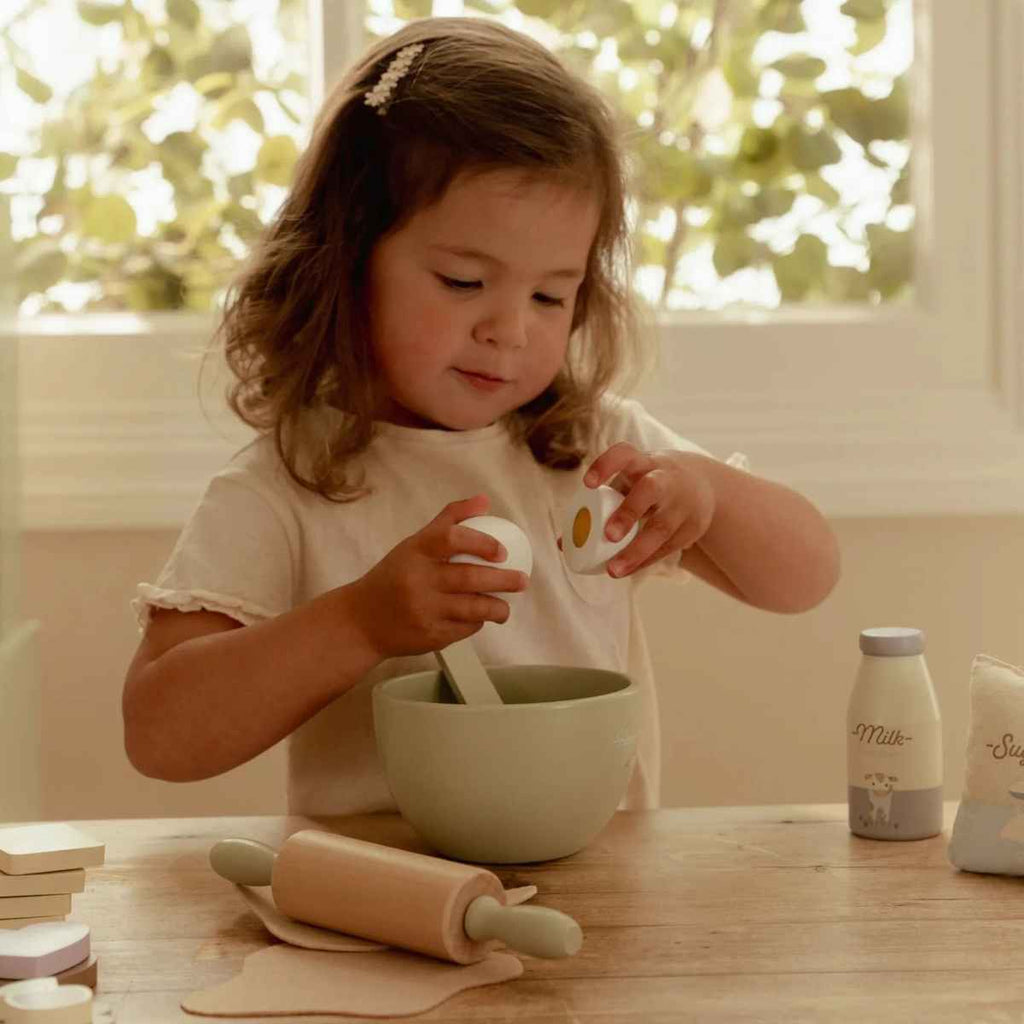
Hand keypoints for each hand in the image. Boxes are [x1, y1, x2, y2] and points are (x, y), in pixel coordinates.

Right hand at [349, 493, 528, 658]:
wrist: (361, 621)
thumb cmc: (394, 577)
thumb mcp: (413, 545)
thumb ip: (448, 521)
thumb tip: (484, 501)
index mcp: (415, 551)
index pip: (452, 538)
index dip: (483, 543)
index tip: (502, 552)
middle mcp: (418, 579)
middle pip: (469, 577)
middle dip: (504, 580)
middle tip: (522, 580)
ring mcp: (423, 610)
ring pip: (473, 608)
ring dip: (498, 608)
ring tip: (505, 606)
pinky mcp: (429, 636)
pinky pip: (464, 629)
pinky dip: (477, 623)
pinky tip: (480, 618)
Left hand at [581, 443, 715, 577]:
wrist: (703, 484)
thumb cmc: (649, 484)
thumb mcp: (629, 485)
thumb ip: (598, 506)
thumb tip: (562, 543)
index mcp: (644, 462)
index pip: (625, 454)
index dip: (606, 465)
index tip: (587, 484)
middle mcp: (666, 478)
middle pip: (649, 489)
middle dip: (628, 512)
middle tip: (608, 536)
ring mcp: (683, 503)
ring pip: (662, 526)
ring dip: (636, 550)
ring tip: (613, 570)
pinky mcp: (693, 526)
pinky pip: (668, 547)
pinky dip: (646, 561)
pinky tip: (629, 570)